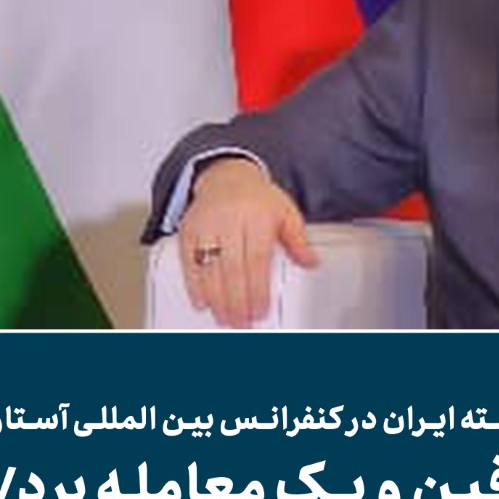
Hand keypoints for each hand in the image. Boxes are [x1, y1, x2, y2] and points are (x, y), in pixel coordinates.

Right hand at [177, 157, 317, 327]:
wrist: (227, 175)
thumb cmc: (258, 199)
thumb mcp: (286, 213)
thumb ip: (298, 240)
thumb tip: (311, 263)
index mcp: (257, 216)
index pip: (256, 258)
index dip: (256, 288)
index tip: (260, 309)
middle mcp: (229, 219)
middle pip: (231, 267)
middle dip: (236, 300)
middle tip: (242, 322)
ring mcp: (206, 224)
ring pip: (208, 267)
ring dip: (216, 298)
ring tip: (225, 318)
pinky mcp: (188, 230)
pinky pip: (188, 260)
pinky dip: (193, 284)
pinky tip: (202, 301)